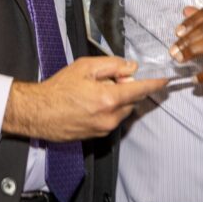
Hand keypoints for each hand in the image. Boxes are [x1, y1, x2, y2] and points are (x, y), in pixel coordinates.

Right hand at [3, 56, 167, 140]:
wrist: (38, 112)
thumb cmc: (58, 89)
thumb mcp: (85, 67)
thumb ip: (112, 65)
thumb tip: (131, 68)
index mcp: (108, 99)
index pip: (140, 90)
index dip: (154, 84)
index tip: (164, 80)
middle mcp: (109, 117)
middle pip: (132, 100)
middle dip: (127, 88)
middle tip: (110, 79)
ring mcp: (103, 129)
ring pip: (122, 111)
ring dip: (117, 100)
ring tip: (94, 91)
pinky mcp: (97, 135)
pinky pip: (111, 119)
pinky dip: (108, 109)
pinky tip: (90, 102)